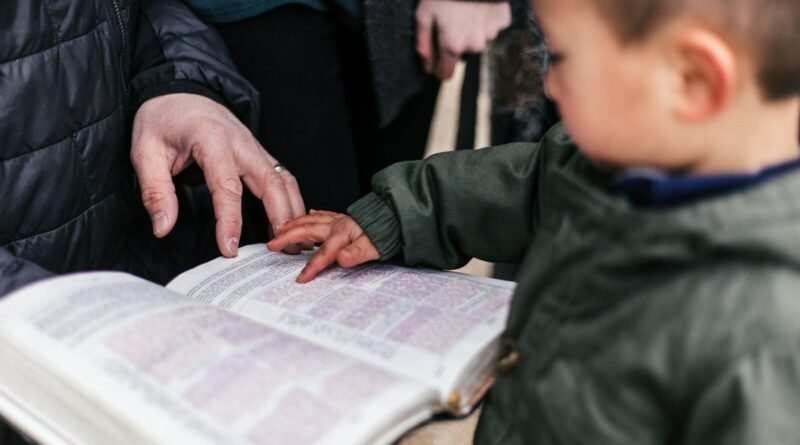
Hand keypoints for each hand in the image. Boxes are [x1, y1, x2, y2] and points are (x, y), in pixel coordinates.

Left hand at [131, 93, 305, 256]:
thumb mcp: (145, 151)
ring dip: (293, 210)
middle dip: (281, 218)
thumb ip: (155, 191)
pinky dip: (291, 200)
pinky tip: (290, 222)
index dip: (230, 221)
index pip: (227, 186)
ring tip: (295, 241)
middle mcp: (241, 142)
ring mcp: (255, 147)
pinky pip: (283, 177)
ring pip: (284, 180)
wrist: (181, 90)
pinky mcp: (259, 153)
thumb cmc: (163, 118)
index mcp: (212, 139)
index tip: (229, 249)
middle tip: (283, 250)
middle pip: (271, 183)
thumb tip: (163, 227)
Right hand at [267, 211, 379, 282]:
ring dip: (294, 224)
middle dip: (289, 237)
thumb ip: (357, 253)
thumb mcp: (376, 247)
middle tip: (272, 244)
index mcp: (344, 233)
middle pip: (308, 230)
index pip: (324, 253)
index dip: (312, 266)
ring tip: (280, 228)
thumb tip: (342, 259)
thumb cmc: (387, 233)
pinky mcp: (343, 218)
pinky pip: (323, 214)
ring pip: (311, 220)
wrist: (398, 217)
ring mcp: (339, 219)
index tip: (301, 279)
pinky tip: (308, 214)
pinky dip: (312, 215)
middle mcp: (338, 224)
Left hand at [416, 0, 510, 78]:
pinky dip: (484, 19)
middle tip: (449, 21)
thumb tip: (427, 66)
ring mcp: (491, 34)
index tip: (434, 59)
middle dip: (454, 43)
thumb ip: (423, 44)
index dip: (437, 68)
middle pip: (461, 54)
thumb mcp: (423, 15)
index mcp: (453, 46)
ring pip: (477, 40)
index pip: (445, 74)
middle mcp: (474, 45)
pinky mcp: (502, 21)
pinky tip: (478, 7)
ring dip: (470, 30)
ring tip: (464, 11)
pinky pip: (491, 27)